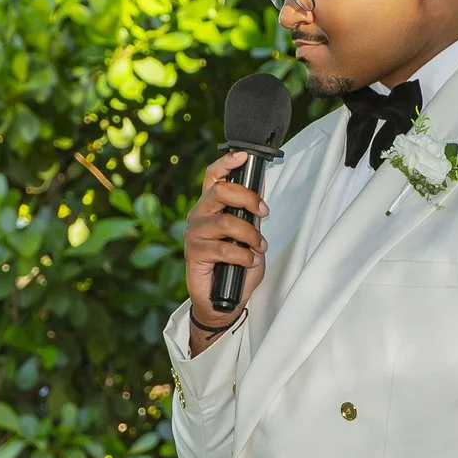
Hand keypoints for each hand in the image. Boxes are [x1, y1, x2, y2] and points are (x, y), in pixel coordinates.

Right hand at [183, 150, 267, 350]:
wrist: (222, 301)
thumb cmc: (235, 267)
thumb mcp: (250, 235)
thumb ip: (252, 213)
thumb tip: (261, 185)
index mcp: (211, 207)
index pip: (213, 177)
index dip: (227, 163)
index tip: (244, 155)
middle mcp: (199, 216)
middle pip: (220, 191)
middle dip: (248, 198)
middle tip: (263, 211)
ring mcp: (194, 234)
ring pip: (225, 221)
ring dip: (250, 234)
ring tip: (259, 247)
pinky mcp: (194, 254)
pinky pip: (224, 248)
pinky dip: (244, 255)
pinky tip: (249, 261)